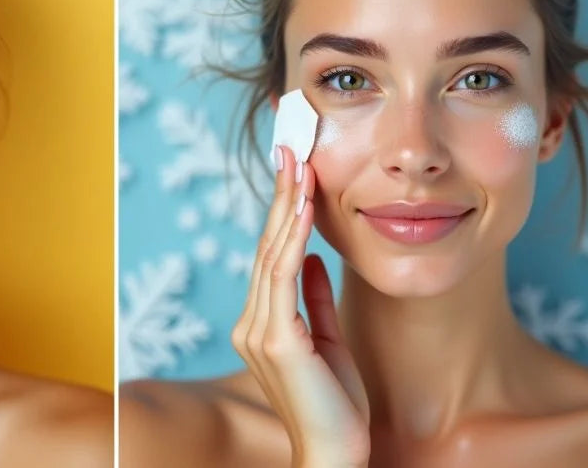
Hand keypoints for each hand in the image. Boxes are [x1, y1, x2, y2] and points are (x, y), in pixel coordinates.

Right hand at [231, 145, 370, 467]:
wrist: (336, 453)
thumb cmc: (335, 406)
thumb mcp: (328, 343)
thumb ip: (316, 301)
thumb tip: (311, 259)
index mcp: (262, 324)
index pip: (270, 257)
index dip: (283, 213)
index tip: (294, 172)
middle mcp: (251, 324)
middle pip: (265, 246)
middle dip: (281, 195)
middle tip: (291, 148)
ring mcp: (259, 331)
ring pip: (271, 253)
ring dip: (287, 204)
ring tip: (299, 164)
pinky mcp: (277, 339)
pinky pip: (283, 274)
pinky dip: (294, 234)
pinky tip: (306, 205)